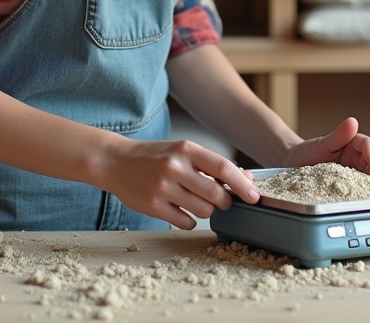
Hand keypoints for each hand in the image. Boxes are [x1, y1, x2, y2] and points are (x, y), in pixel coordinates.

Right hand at [97, 139, 260, 229]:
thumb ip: (211, 165)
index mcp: (185, 149)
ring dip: (207, 211)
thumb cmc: (154, 156)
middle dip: (225, 202)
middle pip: (215, 194)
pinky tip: (181, 210)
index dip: (242, 184)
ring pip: (203, 210)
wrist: (115, 161)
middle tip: (222, 201)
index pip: (222, 167)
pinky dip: (190, 220)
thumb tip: (245, 178)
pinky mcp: (153, 206)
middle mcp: (174, 167)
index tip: (254, 196)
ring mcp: (162, 187)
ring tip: (195, 202)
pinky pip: (186, 222)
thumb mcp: (182, 151)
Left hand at [281, 117, 369, 180]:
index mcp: (350, 144)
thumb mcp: (320, 144)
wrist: (292, 167)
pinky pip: (365, 186)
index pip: (367, 144)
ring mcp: (355, 171)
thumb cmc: (306, 152)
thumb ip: (337, 135)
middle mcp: (356, 157)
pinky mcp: (351, 185)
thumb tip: (352, 121)